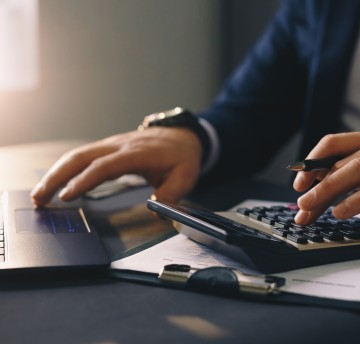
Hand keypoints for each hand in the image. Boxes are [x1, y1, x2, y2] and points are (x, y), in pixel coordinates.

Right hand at [31, 127, 201, 205]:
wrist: (183, 136)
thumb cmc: (182, 157)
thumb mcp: (185, 177)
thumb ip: (171, 194)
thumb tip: (157, 211)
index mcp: (137, 154)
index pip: (105, 166)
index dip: (84, 181)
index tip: (68, 196)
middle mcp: (119, 146)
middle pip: (81, 157)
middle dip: (57, 176)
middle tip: (40, 198)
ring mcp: (112, 145)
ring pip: (77, 155)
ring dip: (56, 173)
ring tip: (40, 195)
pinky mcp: (108, 148)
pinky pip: (82, 157)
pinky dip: (65, 169)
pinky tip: (56, 183)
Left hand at [293, 131, 359, 230]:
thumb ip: (351, 181)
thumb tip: (313, 193)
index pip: (333, 142)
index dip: (311, 161)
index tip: (297, 184)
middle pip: (340, 161)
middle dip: (316, 186)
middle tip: (299, 205)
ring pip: (356, 170)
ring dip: (328, 190)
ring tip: (310, 208)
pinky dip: (357, 200)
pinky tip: (341, 212)